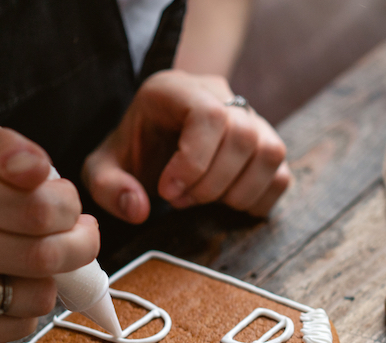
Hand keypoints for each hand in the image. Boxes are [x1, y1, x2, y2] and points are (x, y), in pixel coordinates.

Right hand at [0, 124, 99, 342]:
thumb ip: (11, 150)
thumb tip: (34, 168)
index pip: (34, 206)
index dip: (67, 206)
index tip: (65, 203)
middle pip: (41, 255)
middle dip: (78, 245)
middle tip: (77, 234)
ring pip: (36, 295)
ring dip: (51, 279)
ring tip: (33, 260)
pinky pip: (20, 327)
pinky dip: (28, 309)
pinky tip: (8, 288)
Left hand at [82, 70, 290, 222]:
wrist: (159, 140)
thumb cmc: (135, 152)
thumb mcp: (104, 167)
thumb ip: (108, 187)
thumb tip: (138, 209)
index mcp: (177, 90)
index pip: (209, 116)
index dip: (194, 161)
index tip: (167, 192)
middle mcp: (221, 97)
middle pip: (243, 136)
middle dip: (212, 183)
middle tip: (180, 200)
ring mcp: (252, 121)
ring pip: (270, 153)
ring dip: (238, 192)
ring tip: (205, 200)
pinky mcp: (268, 147)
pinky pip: (281, 175)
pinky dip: (257, 200)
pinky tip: (226, 203)